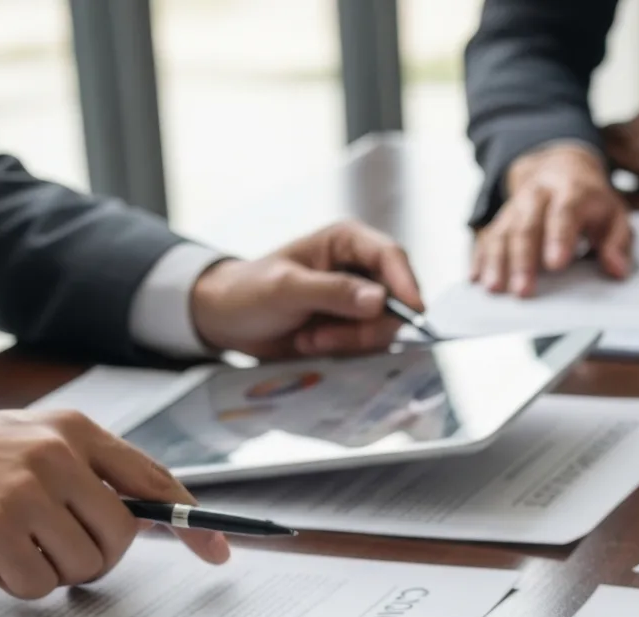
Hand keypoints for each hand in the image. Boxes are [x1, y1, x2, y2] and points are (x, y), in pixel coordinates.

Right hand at [0, 411, 229, 598]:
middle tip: (53, 550)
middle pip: (123, 534)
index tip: (218, 551)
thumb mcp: (28, 443)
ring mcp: (26, 491)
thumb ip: (86, 470)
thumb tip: (148, 511)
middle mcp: (57, 454)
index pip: (153, 479)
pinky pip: (43, 584)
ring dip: (54, 570)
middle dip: (97, 557)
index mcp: (74, 429)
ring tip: (12, 544)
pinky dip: (20, 583)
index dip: (191, 521)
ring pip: (87, 564)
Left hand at [191, 220, 422, 358]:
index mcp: (347, 242)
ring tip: (309, 339)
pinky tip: (312, 344)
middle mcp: (360, 269)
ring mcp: (359, 300)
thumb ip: (333, 292)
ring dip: (349, 342)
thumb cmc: (248, 291)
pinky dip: (344, 351)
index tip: (412, 313)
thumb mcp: (286, 288)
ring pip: (385, 328)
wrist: (227, 321)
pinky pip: (371, 345)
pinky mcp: (354, 327)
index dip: (406, 284)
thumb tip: (379, 300)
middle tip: (324, 337)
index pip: (391, 257)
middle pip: (396, 300)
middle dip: (365, 326)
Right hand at [475, 144, 632, 297]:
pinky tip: (476, 277)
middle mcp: (538, 196)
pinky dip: (480, 257)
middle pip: (527, 226)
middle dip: (523, 260)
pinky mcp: (501, 218)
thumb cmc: (590, 200)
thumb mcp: (615, 215)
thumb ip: (618, 243)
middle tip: (523, 290)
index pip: (563, 213)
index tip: (556, 264)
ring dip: (497, 261)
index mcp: (571, 192)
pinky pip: (487, 236)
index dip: (558, 238)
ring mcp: (516, 206)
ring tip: (495, 288)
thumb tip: (617, 269)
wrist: (560, 167)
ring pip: (502, 232)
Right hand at [602, 90, 638, 188]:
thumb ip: (637, 171)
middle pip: (612, 129)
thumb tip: (621, 167)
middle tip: (631, 150)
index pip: (601, 146)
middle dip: (617, 138)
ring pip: (635, 117)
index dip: (603, 151)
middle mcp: (633, 126)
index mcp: (631, 152)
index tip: (607, 158)